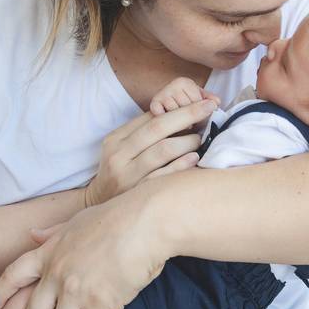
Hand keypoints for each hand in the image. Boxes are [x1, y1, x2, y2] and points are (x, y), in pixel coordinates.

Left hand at [0, 192, 170, 308]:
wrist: (145, 221)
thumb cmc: (118, 216)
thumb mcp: (77, 220)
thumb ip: (53, 233)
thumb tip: (32, 234)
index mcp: (50, 251)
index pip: (13, 275)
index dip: (1, 295)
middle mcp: (58, 273)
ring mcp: (77, 290)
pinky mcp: (100, 303)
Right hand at [84, 98, 217, 206]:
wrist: (99, 204)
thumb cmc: (120, 171)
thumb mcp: (123, 148)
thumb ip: (145, 132)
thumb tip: (181, 114)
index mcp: (116, 139)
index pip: (150, 118)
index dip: (178, 109)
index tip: (200, 104)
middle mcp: (119, 155)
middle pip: (157, 128)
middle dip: (186, 115)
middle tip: (209, 108)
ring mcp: (127, 175)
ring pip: (162, 150)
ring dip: (187, 141)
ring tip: (201, 139)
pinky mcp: (137, 193)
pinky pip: (163, 176)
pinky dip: (181, 165)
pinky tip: (194, 158)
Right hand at [149, 77, 220, 114]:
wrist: (163, 113)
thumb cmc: (184, 107)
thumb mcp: (198, 102)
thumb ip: (210, 101)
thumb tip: (216, 102)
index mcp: (185, 82)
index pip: (199, 102)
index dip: (200, 112)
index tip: (197, 113)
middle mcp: (173, 84)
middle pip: (188, 108)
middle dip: (190, 118)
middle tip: (188, 120)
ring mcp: (162, 93)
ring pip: (177, 114)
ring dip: (179, 122)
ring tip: (178, 121)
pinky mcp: (153, 104)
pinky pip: (163, 115)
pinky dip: (166, 120)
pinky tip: (167, 120)